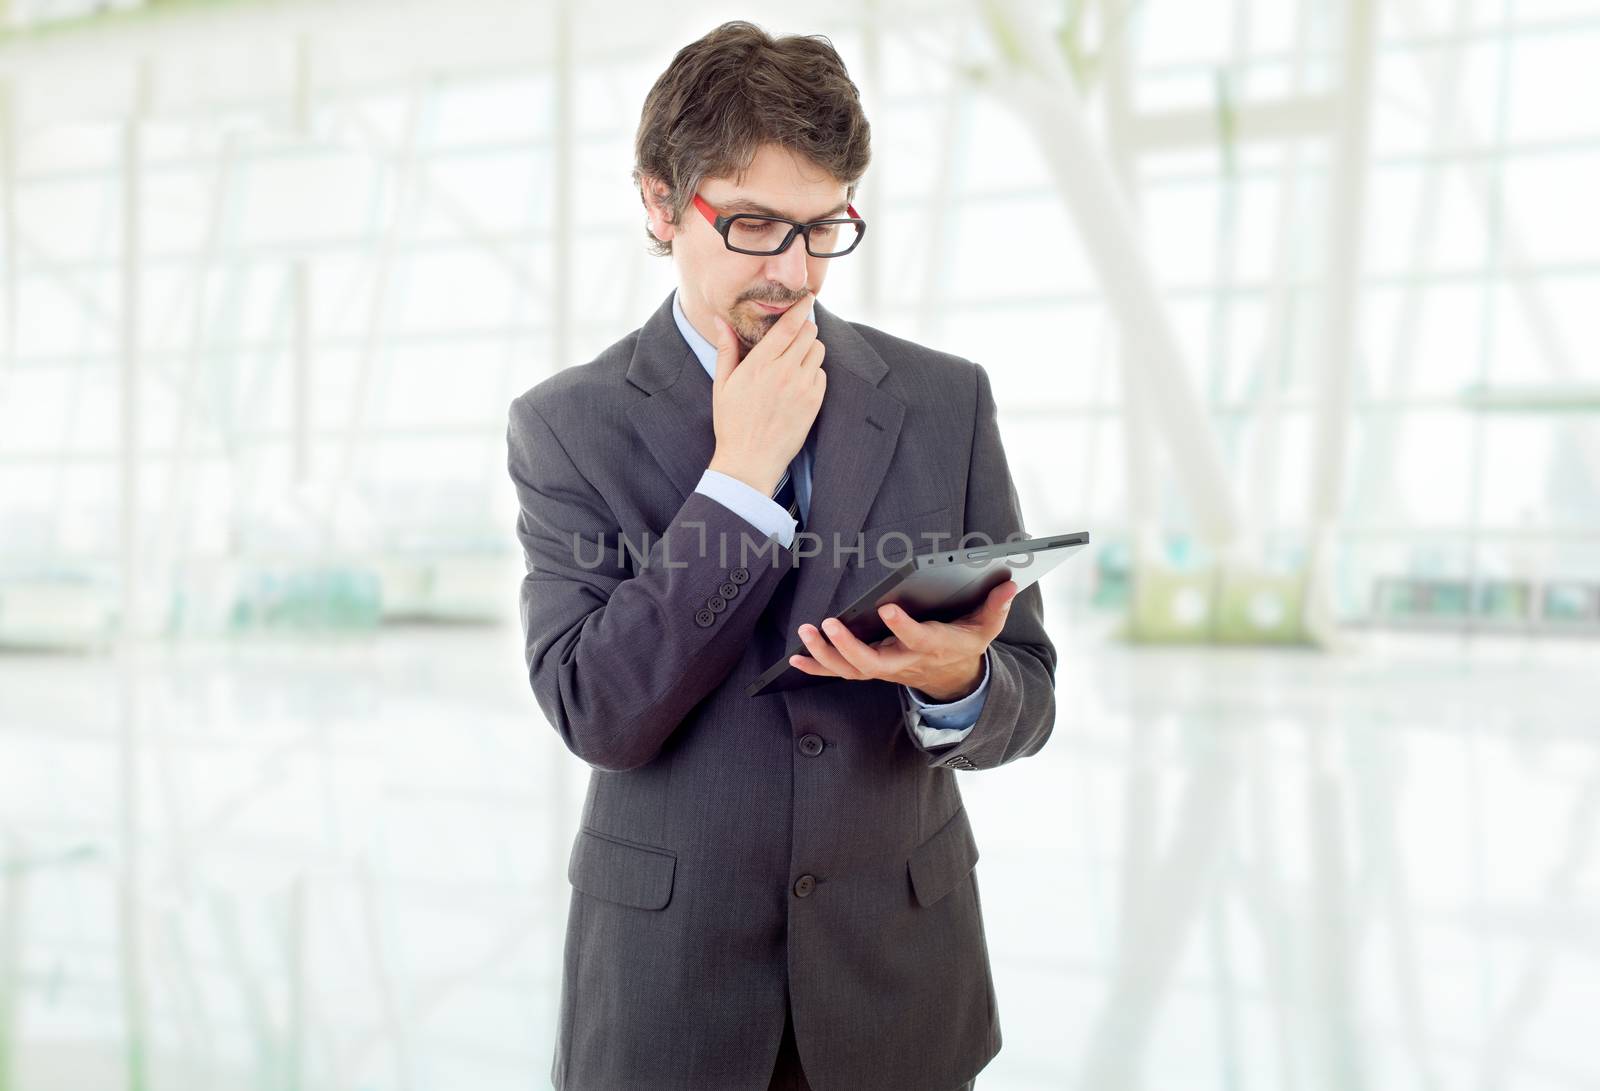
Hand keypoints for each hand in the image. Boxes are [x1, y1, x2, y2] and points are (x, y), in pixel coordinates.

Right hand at [706, 291, 825, 495]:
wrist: (749, 461)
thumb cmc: (731, 423)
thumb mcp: (722, 384)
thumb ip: (726, 349)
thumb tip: (721, 321)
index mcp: (759, 365)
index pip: (788, 326)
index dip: (800, 308)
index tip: (807, 298)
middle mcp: (784, 373)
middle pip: (809, 333)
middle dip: (804, 328)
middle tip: (795, 333)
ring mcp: (802, 388)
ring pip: (818, 351)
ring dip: (809, 350)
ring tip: (795, 360)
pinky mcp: (814, 403)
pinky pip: (822, 374)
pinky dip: (814, 373)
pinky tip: (798, 382)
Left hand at [788, 579, 1018, 699]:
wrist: (953, 679)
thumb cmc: (965, 645)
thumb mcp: (987, 628)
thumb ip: (996, 607)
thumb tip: (1010, 584)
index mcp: (932, 647)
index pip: (917, 639)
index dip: (902, 627)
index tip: (887, 607)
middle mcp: (904, 662)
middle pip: (872, 661)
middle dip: (848, 646)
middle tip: (828, 623)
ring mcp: (885, 668)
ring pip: (851, 669)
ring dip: (825, 654)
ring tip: (807, 632)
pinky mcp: (871, 669)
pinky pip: (840, 673)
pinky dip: (817, 667)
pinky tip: (796, 658)